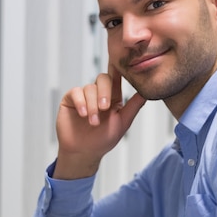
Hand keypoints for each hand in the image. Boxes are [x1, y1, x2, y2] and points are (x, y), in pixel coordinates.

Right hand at [54, 64, 144, 178]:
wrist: (83, 152)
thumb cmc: (103, 140)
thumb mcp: (122, 123)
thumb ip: (133, 107)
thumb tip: (146, 93)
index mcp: (112, 97)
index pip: (116, 79)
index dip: (118, 70)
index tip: (121, 64)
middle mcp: (98, 93)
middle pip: (103, 79)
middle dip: (104, 92)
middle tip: (104, 108)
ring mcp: (84, 95)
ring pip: (89, 88)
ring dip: (92, 105)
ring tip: (93, 122)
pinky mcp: (70, 99)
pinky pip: (75, 92)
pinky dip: (81, 102)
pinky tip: (83, 114)